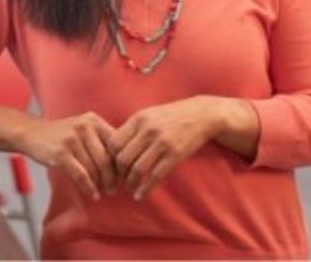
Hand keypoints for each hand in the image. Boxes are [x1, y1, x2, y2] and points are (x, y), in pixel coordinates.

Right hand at [16, 112, 117, 200]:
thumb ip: (101, 140)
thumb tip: (125, 165)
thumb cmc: (62, 135)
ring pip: (94, 169)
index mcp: (94, 120)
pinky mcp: (61, 153)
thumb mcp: (83, 129)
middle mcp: (84, 126)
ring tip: (102, 192)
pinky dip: (89, 188)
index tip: (123, 177)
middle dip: (112, 178)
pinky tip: (92, 195)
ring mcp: (72, 139)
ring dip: (100, 185)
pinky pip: (81, 175)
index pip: (116, 144)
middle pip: (106, 159)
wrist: (31, 133)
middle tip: (113, 189)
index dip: (121, 163)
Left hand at [107, 95, 221, 199]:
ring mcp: (162, 143)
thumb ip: (132, 129)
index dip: (110, 158)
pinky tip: (140, 195)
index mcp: (138, 119)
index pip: (113, 142)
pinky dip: (145, 189)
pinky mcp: (175, 155)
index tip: (112, 166)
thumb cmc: (170, 116)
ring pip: (137, 169)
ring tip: (130, 188)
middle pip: (123, 158)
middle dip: (119, 173)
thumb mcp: (148, 115)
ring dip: (131, 183)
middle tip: (120, 180)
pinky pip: (156, 176)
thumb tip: (112, 148)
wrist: (200, 115)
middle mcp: (148, 130)